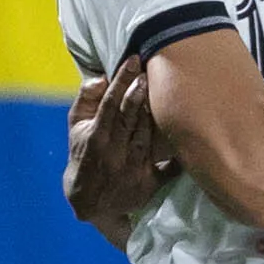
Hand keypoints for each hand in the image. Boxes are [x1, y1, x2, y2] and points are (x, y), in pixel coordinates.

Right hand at [63, 60, 178, 243]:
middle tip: (151, 70)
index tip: (133, 61)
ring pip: (147, 136)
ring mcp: (131, 168)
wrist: (89, 202)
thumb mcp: (75, 128)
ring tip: (167, 90)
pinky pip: (167, 168)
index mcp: (95, 135)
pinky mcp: (147, 184)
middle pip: (129, 118)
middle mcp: (113, 151)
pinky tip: (188, 137)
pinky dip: (177, 156)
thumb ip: (86, 100)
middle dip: (139, 94)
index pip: (109, 104)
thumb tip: (100, 77)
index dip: (121, 82)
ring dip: (156, 115)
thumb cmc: (83, 155)